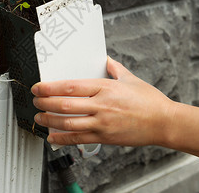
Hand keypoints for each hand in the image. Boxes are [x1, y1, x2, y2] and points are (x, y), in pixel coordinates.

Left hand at [31, 57, 176, 146]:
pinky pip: (78, 139)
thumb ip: (114, 67)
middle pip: (64, 104)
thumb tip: (105, 59)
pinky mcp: (105, 137)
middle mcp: (101, 105)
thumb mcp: (130, 78)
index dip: (50, 87)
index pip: (70, 86)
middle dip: (45, 103)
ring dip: (49, 120)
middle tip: (35, 101)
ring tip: (39, 117)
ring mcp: (102, 123)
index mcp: (105, 87)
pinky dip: (63, 139)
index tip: (38, 87)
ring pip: (68, 123)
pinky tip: (53, 137)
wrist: (164, 122)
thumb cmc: (149, 101)